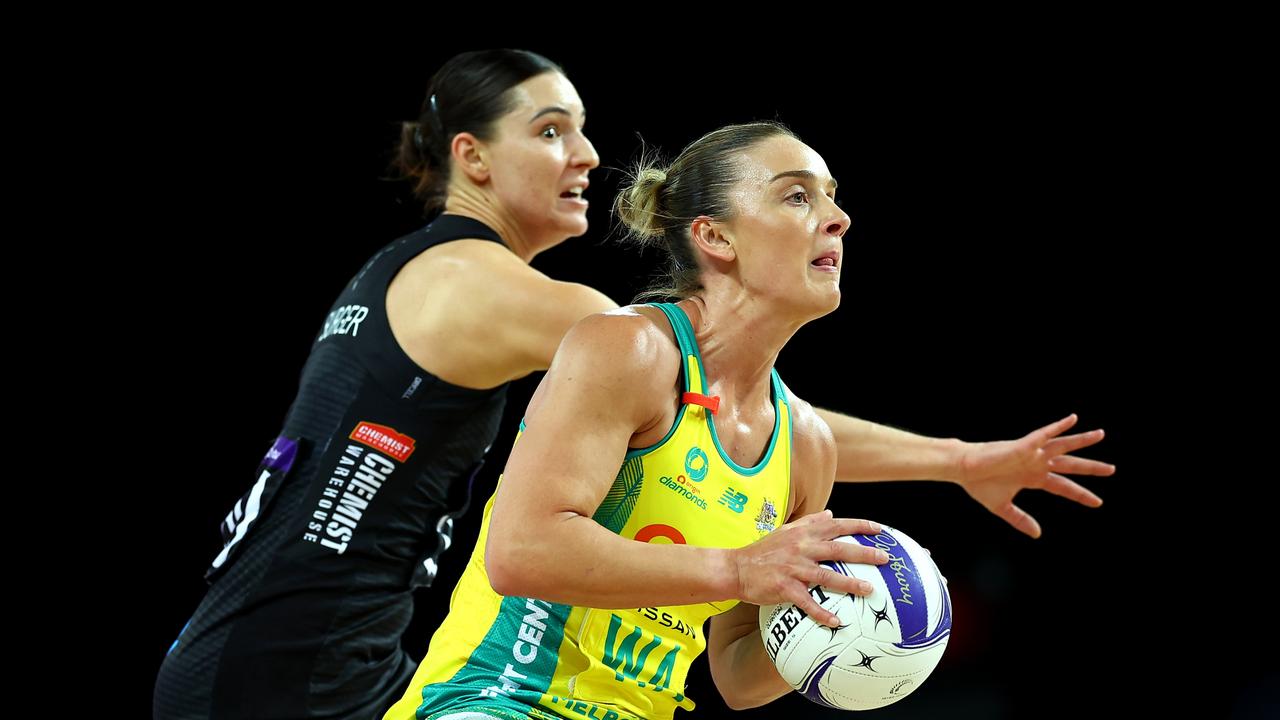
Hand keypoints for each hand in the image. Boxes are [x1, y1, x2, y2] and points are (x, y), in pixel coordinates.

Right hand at [731, 510, 886, 626]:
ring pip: (826, 575)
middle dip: (864, 553)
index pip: (836, 526)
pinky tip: (836, 622)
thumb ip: (809, 523)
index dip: (859, 526)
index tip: (879, 529)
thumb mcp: (785, 531)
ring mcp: (793, 568)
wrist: (736, 568)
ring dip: (850, 583)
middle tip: (885, 558)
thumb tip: (831, 514)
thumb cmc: (762, 551)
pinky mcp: (784, 587)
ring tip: (869, 590)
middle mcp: (800, 548)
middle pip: (838, 549)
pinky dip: (821, 613)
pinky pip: (806, 602)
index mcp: (802, 534)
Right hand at [958, 413, 1114, 538]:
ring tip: (1100, 435)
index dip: (1080, 494)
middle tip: (1111, 469)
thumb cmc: (979, 485)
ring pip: (1063, 446)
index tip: (1097, 502)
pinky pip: (1045, 433)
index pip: (1063, 486)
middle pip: (1070, 465)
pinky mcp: (1024, 445)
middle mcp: (1037, 463)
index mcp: (1033, 478)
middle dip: (1091, 467)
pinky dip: (1059, 426)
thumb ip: (1020, 519)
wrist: (963, 469)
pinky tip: (1073, 419)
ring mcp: (1032, 453)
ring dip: (1082, 441)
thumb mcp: (1002, 507)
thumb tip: (1038, 534)